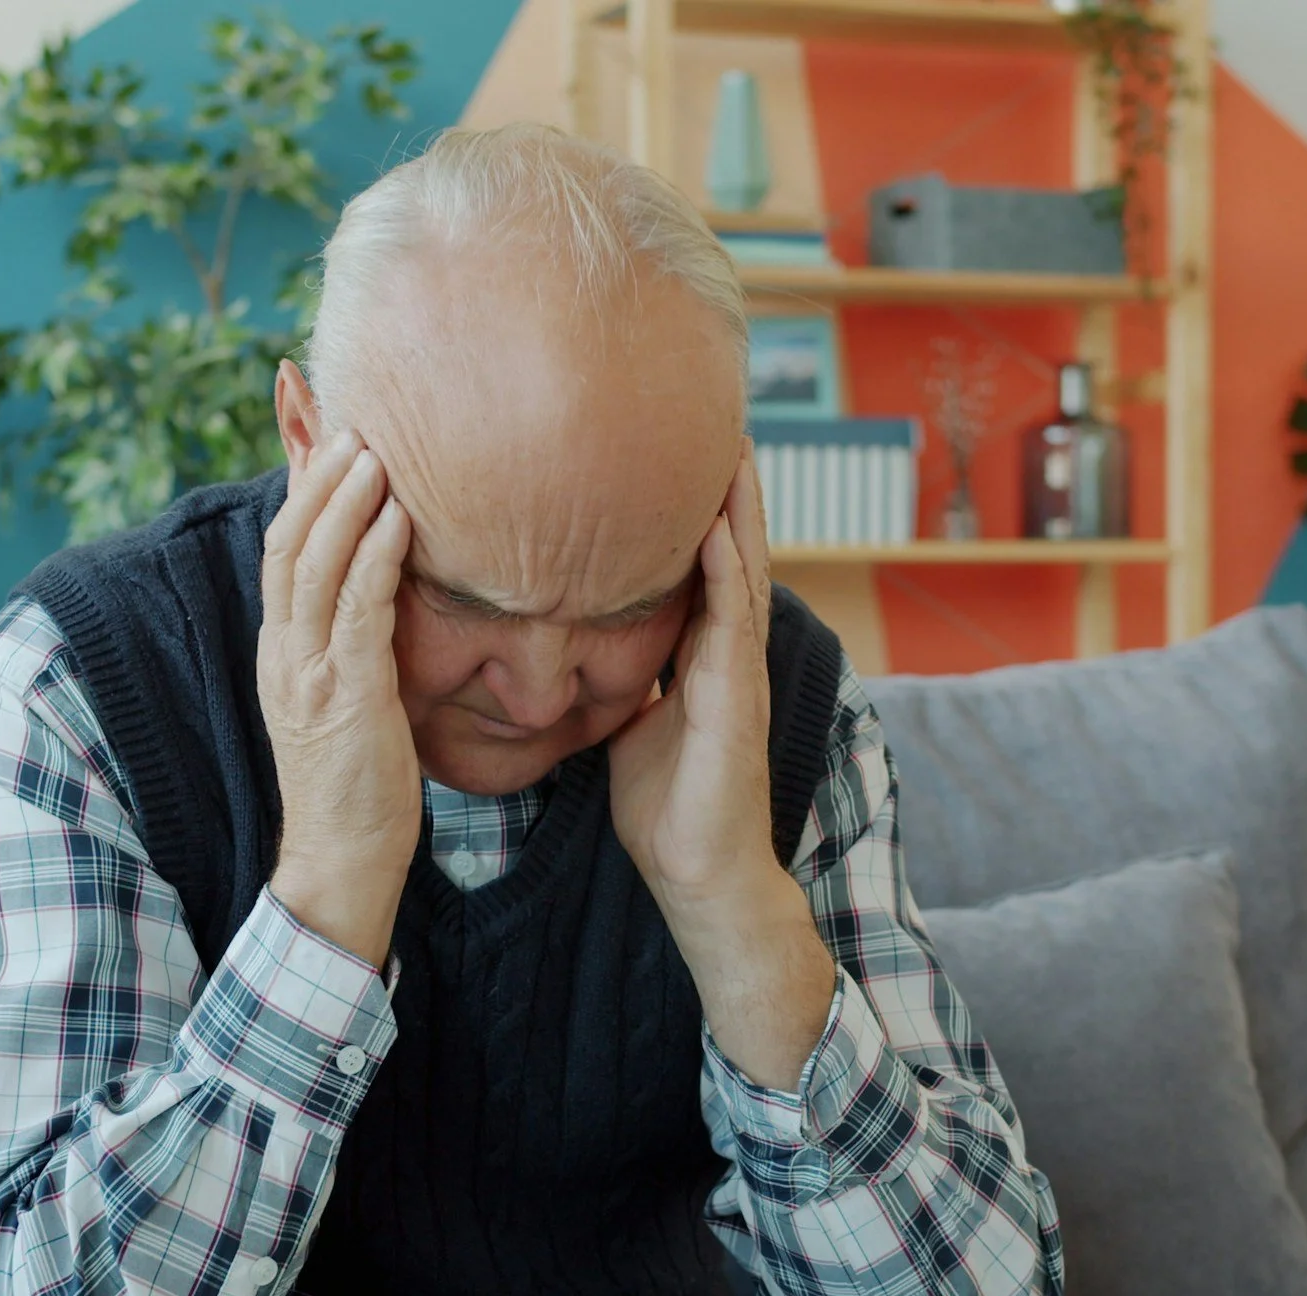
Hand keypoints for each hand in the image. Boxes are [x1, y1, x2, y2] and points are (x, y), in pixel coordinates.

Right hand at [259, 431, 418, 967]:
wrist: (340, 859)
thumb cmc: (358, 782)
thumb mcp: (348, 697)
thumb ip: (355, 641)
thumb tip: (384, 593)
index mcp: (281, 649)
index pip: (282, 548)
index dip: (298, 487)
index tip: (322, 431)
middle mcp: (284, 651)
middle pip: (288, 541)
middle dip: (316, 476)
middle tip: (355, 423)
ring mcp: (308, 672)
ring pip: (313, 565)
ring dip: (344, 502)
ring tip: (375, 450)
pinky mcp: (346, 697)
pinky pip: (356, 612)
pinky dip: (373, 558)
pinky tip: (399, 519)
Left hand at [609, 442, 834, 1087]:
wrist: (697, 875)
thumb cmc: (664, 805)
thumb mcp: (626, 721)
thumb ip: (611, 674)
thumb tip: (563, 641)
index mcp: (696, 650)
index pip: (696, 557)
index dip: (689, 501)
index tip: (665, 439)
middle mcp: (723, 648)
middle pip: (729, 545)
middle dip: (723, 482)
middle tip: (712, 410)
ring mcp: (735, 670)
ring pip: (743, 568)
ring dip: (738, 506)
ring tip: (729, 441)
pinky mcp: (734, 698)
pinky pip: (732, 621)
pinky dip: (727, 569)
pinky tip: (715, 523)